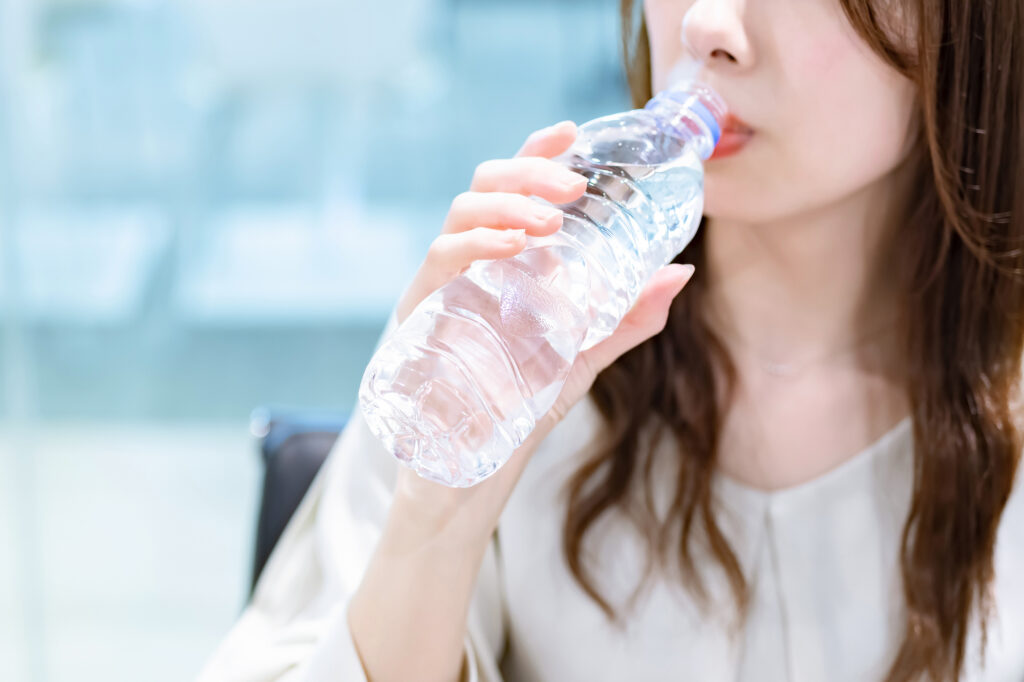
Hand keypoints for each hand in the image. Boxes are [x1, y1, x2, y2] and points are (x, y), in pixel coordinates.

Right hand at [388, 120, 695, 544]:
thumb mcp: (582, 357)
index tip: (569, 133)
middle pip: (483, 190)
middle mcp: (467, 266)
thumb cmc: (519, 409)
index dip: (535, 156)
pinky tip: (513, 247)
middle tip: (572, 186)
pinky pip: (439, 263)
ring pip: (459, 215)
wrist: (469, 474)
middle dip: (525, 175)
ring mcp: (441, 288)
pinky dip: (475, 245)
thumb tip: (681, 271)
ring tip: (550, 220)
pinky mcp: (420, 316)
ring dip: (505, 206)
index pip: (511, 192)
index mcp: (501, 264)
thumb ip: (627, 317)